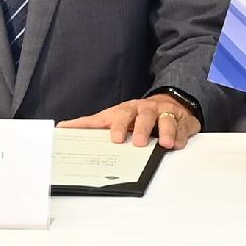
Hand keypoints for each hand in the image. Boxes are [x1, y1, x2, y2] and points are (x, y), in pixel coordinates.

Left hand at [68, 92, 200, 148]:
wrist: (171, 102)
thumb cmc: (137, 116)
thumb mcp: (113, 117)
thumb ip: (90, 124)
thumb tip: (62, 127)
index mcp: (127, 110)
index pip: (119, 116)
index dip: (116, 126)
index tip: (114, 138)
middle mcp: (146, 110)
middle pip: (142, 116)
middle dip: (140, 128)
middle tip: (137, 142)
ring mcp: (165, 114)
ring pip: (165, 120)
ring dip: (165, 131)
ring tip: (164, 144)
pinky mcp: (183, 121)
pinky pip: (183, 127)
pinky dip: (182, 136)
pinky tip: (178, 144)